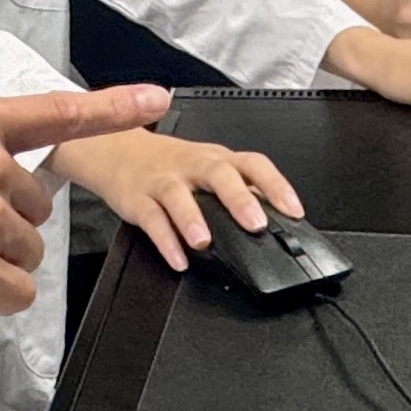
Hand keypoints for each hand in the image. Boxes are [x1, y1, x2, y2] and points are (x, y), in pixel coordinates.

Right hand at [47, 127, 303, 272]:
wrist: (117, 151)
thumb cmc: (171, 165)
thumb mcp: (209, 169)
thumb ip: (240, 190)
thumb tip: (277, 216)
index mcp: (218, 159)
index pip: (252, 164)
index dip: (276, 185)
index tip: (294, 211)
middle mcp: (192, 166)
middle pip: (218, 173)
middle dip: (237, 199)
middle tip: (255, 224)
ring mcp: (163, 181)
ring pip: (178, 195)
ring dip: (192, 218)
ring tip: (204, 242)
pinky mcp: (138, 198)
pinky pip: (151, 219)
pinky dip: (165, 241)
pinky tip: (178, 259)